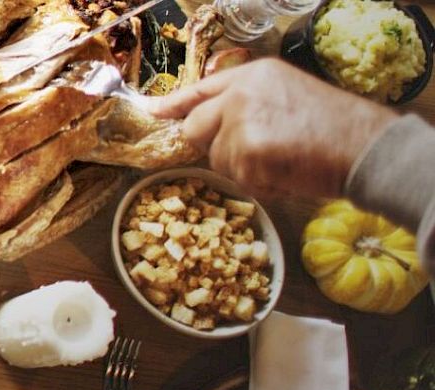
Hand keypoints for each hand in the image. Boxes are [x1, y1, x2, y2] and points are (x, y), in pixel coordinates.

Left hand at [153, 58, 398, 198]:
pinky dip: (260, 184)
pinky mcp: (246, 153)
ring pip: (217, 159)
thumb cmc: (336, 127)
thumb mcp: (288, 97)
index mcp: (253, 75)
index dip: (173, 105)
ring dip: (244, 169)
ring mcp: (240, 122)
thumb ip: (248, 104)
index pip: (199, 90)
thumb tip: (211, 123)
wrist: (367, 148)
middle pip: (196, 128)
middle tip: (257, 152)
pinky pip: (237, 179)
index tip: (152, 112)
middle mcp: (240, 94)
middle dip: (217, 147)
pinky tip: (287, 172)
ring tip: (283, 160)